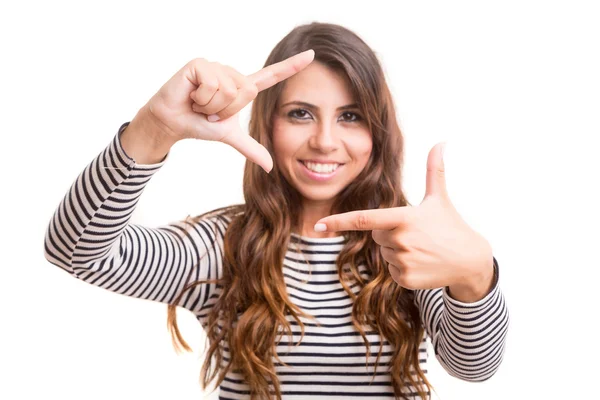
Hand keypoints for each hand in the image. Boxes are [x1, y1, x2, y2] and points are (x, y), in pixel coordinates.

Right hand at [144, 50, 314, 171]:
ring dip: (212, 106)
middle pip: (246, 92)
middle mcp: (232, 74)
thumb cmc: (199, 125)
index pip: (271, 75)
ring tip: (199, 104)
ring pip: (229, 91)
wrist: (172, 123)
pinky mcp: (200, 64)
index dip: (292, 65)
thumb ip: (251, 148)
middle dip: (226, 110)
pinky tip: (191, 96)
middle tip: (210, 111)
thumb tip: (271, 167)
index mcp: (242, 88)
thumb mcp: (229, 136)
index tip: (312, 54)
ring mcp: (217, 67)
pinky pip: (212, 86)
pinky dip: (201, 99)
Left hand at [315, 143, 494, 298]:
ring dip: (396, 250)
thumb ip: (434, 170)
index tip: (319, 225)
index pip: (364, 219)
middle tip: (415, 233)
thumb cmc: (451, 226)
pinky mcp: (406, 280)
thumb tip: (441, 142)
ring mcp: (403, 261)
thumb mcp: (440, 198)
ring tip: (421, 248)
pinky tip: (422, 263)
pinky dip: (402, 267)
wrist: (470, 261)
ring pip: (383, 254)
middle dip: (389, 233)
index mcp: (404, 218)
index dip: (339, 222)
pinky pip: (391, 271)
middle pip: (376, 235)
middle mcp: (401, 240)